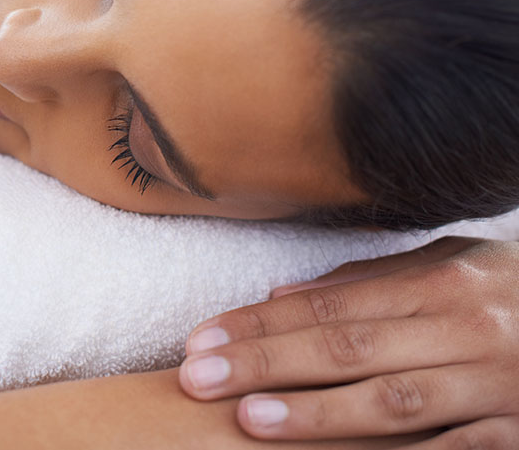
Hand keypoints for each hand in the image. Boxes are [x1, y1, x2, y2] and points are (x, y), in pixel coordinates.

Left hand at [177, 236, 518, 447]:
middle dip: (266, 364)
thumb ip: (369, 282)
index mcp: (444, 282)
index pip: (330, 307)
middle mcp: (468, 330)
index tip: (202, 340)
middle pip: (348, 349)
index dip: (260, 324)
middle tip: (198, 378)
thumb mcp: (453, 266)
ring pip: (395, 403)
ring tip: (251, 420)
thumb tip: (280, 296)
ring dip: (317, 415)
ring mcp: (498, 388)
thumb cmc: (513, 295)